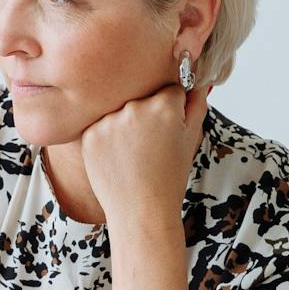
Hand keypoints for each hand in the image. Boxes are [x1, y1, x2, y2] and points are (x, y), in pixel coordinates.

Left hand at [79, 78, 209, 226]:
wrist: (141, 211)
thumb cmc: (169, 178)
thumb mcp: (191, 139)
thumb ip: (196, 103)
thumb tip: (199, 78)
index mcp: (164, 106)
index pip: (170, 89)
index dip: (173, 109)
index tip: (169, 129)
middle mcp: (135, 107)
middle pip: (144, 98)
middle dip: (149, 115)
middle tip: (152, 146)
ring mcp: (109, 120)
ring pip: (121, 111)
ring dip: (126, 125)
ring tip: (134, 155)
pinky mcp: (90, 134)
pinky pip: (101, 125)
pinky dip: (108, 138)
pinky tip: (118, 158)